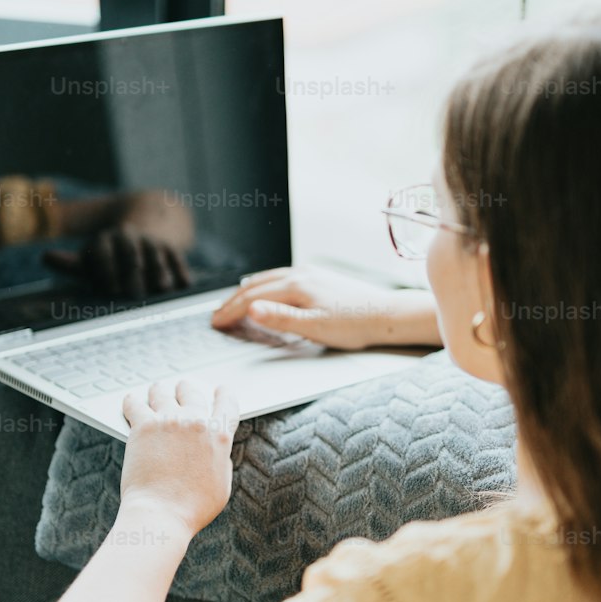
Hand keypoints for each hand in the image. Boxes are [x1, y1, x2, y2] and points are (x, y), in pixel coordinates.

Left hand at [44, 226, 190, 297]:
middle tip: (133, 295)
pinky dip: (181, 271)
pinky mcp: (173, 249)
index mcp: (107, 239)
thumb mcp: (92, 257)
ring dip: (159, 272)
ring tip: (160, 288)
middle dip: (133, 273)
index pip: (103, 250)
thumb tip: (45, 257)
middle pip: (131, 255)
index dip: (106, 267)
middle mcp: (130, 237)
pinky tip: (183, 284)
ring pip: (155, 257)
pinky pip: (177, 260)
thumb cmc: (114, 253)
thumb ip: (72, 263)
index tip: (108, 287)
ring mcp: (153, 242)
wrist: (149, 222)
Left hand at [120, 380, 239, 537]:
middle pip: (191, 391)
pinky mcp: (143, 426)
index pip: (227, 403)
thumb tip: (213, 449)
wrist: (161, 514)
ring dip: (159, 391)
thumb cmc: (192, 508)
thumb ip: (219, 459)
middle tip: (182, 389)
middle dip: (186, 389)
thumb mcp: (222, 484)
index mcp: (220, 435)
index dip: (224, 393)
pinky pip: (134, 403)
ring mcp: (168, 421)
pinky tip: (131, 402)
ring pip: (162, 391)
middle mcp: (196, 422)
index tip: (221, 390)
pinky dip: (132, 401)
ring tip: (156, 392)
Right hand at [211, 266, 441, 350]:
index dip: (230, 311)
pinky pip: (281, 278)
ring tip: (233, 304)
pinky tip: (265, 293)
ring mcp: (310, 273)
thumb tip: (251, 309)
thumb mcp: (315, 328)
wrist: (385, 314)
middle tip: (216, 316)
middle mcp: (301, 274)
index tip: (215, 323)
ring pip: (268, 279)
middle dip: (233, 301)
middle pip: (256, 285)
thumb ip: (281, 319)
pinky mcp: (318, 276)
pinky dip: (264, 286)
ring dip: (247, 291)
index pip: (252, 297)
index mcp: (297, 286)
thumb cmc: (354, 325)